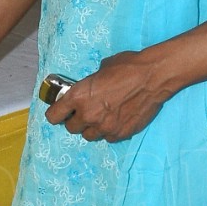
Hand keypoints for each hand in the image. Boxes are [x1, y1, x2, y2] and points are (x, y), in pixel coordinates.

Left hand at [44, 51, 169, 142]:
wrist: (152, 77)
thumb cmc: (127, 67)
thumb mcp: (102, 69)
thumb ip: (91, 83)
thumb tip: (91, 87)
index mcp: (78, 96)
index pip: (54, 116)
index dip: (57, 114)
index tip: (61, 112)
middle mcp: (88, 115)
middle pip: (71, 128)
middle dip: (77, 121)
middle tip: (86, 112)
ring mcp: (104, 127)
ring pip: (89, 136)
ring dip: (92, 128)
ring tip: (102, 118)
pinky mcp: (120, 134)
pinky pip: (108, 138)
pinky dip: (110, 131)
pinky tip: (117, 120)